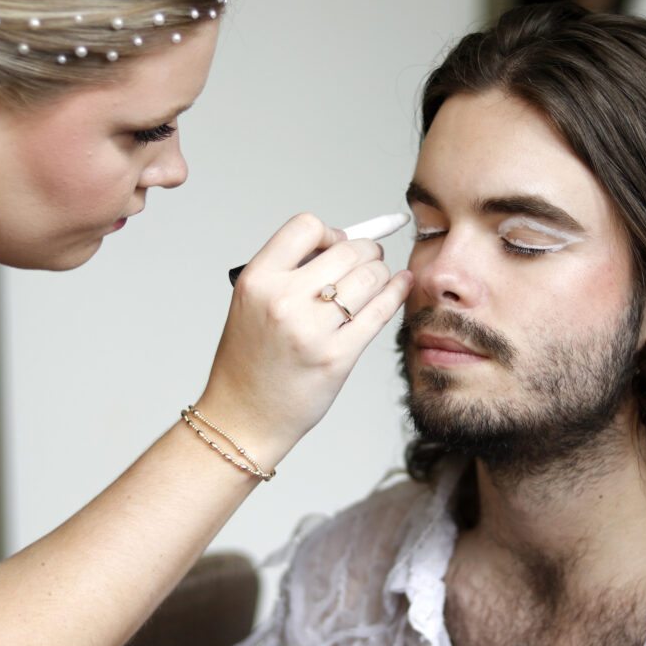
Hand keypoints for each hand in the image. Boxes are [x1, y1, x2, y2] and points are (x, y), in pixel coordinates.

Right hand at [197, 212, 412, 465]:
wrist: (243, 417)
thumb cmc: (249, 362)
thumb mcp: (251, 305)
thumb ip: (288, 273)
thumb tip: (341, 244)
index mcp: (256, 281)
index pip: (306, 228)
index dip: (329, 232)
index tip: (336, 244)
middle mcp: (282, 301)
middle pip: (346, 250)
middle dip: (366, 250)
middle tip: (371, 258)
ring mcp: (311, 331)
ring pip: (368, 277)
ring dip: (381, 271)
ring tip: (380, 276)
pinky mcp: (337, 357)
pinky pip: (380, 311)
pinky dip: (397, 291)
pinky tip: (402, 284)